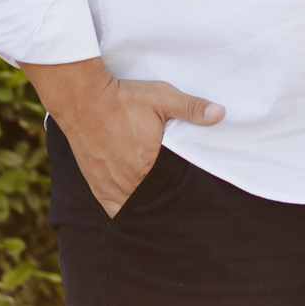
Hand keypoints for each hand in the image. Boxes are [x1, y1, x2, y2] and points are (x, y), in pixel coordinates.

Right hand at [20, 57, 223, 215]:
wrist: (83, 99)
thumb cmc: (124, 98)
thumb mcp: (162, 97)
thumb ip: (191, 108)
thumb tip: (221, 113)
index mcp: (147, 168)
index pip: (171, 191)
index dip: (180, 191)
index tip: (188, 191)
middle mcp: (127, 184)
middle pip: (152, 201)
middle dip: (163, 199)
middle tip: (175, 197)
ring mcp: (109, 188)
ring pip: (133, 208)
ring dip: (144, 204)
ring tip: (156, 199)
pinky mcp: (96, 186)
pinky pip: (113, 208)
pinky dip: (124, 207)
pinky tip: (134, 202)